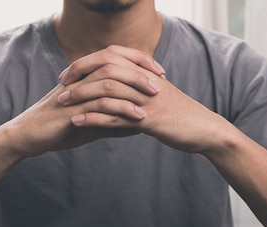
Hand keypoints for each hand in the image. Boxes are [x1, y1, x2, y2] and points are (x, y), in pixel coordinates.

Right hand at [0, 46, 166, 158]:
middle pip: (114, 63)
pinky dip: (122, 109)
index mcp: (84, 78)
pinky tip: (137, 118)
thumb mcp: (91, 125)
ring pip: (110, 81)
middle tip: (160, 83)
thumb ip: (113, 121)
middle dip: (140, 71)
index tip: (158, 72)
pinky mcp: (72, 109)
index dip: (137, 61)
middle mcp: (80, 79)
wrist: (28, 138)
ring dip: (135, 89)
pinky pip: (101, 104)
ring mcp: (75, 92)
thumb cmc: (58, 130)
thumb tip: (139, 125)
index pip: (114, 58)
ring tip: (154, 99)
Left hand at [58, 45, 231, 154]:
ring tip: (63, 103)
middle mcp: (146, 81)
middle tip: (61, 87)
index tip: (69, 73)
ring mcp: (147, 100)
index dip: (87, 61)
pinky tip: (78, 122)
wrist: (206, 131)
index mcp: (146, 72)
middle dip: (79, 75)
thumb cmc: (181, 115)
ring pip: (108, 91)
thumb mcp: (159, 96)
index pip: (112, 56)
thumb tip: (119, 88)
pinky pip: (116, 117)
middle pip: (106, 68)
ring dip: (82, 96)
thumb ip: (139, 88)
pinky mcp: (149, 120)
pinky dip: (94, 118)